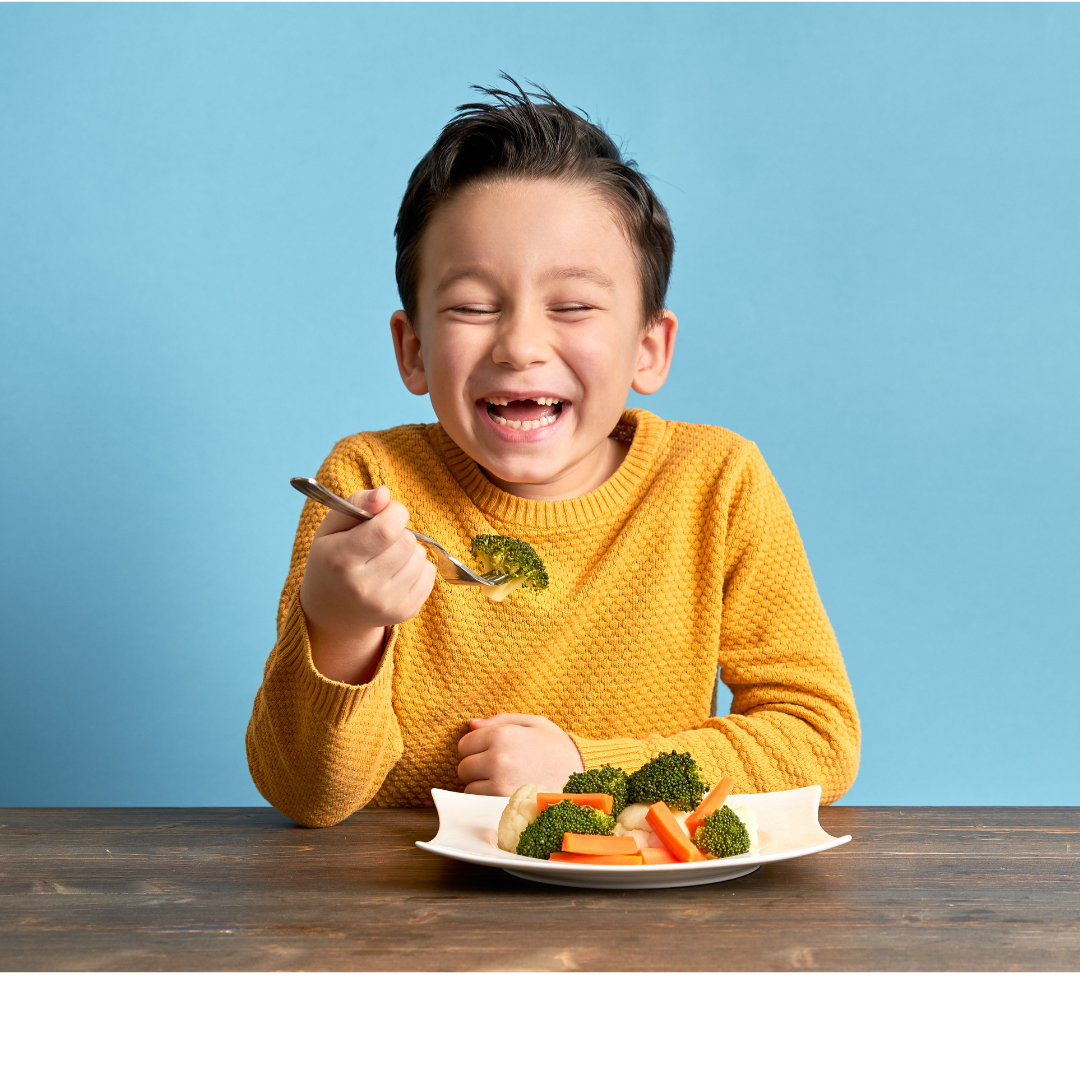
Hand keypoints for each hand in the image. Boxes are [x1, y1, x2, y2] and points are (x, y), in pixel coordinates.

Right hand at [299, 486, 436, 683]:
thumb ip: (357, 502)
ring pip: (421, 557)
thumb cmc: (332, 559)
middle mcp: (363, 587)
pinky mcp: (405, 612)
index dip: (394, 512)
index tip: (385, 513)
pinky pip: (430, 574)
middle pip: (407, 542)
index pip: (387, 529)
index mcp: (341, 560)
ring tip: (387, 558)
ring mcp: (386, 603)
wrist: (331, 610)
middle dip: (399, 532)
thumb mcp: (332, 527)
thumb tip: (384, 493)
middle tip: (381, 540)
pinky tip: (396, 573)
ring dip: (409, 551)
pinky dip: (418, 568)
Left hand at [457, 714, 583, 795]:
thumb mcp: (533, 723)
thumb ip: (500, 720)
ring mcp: (500, 783)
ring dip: (481, 785)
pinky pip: (481, 802)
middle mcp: (498, 758)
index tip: (489, 751)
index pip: (464, 744)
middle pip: (464, 767)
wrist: (583, 775)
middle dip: (476, 767)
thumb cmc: (558, 747)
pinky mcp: (505, 804)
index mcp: (503, 734)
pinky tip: (507, 791)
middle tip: (498, 766)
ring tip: (505, 779)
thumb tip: (471, 724)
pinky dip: (489, 799)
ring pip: (469, 787)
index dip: (475, 748)